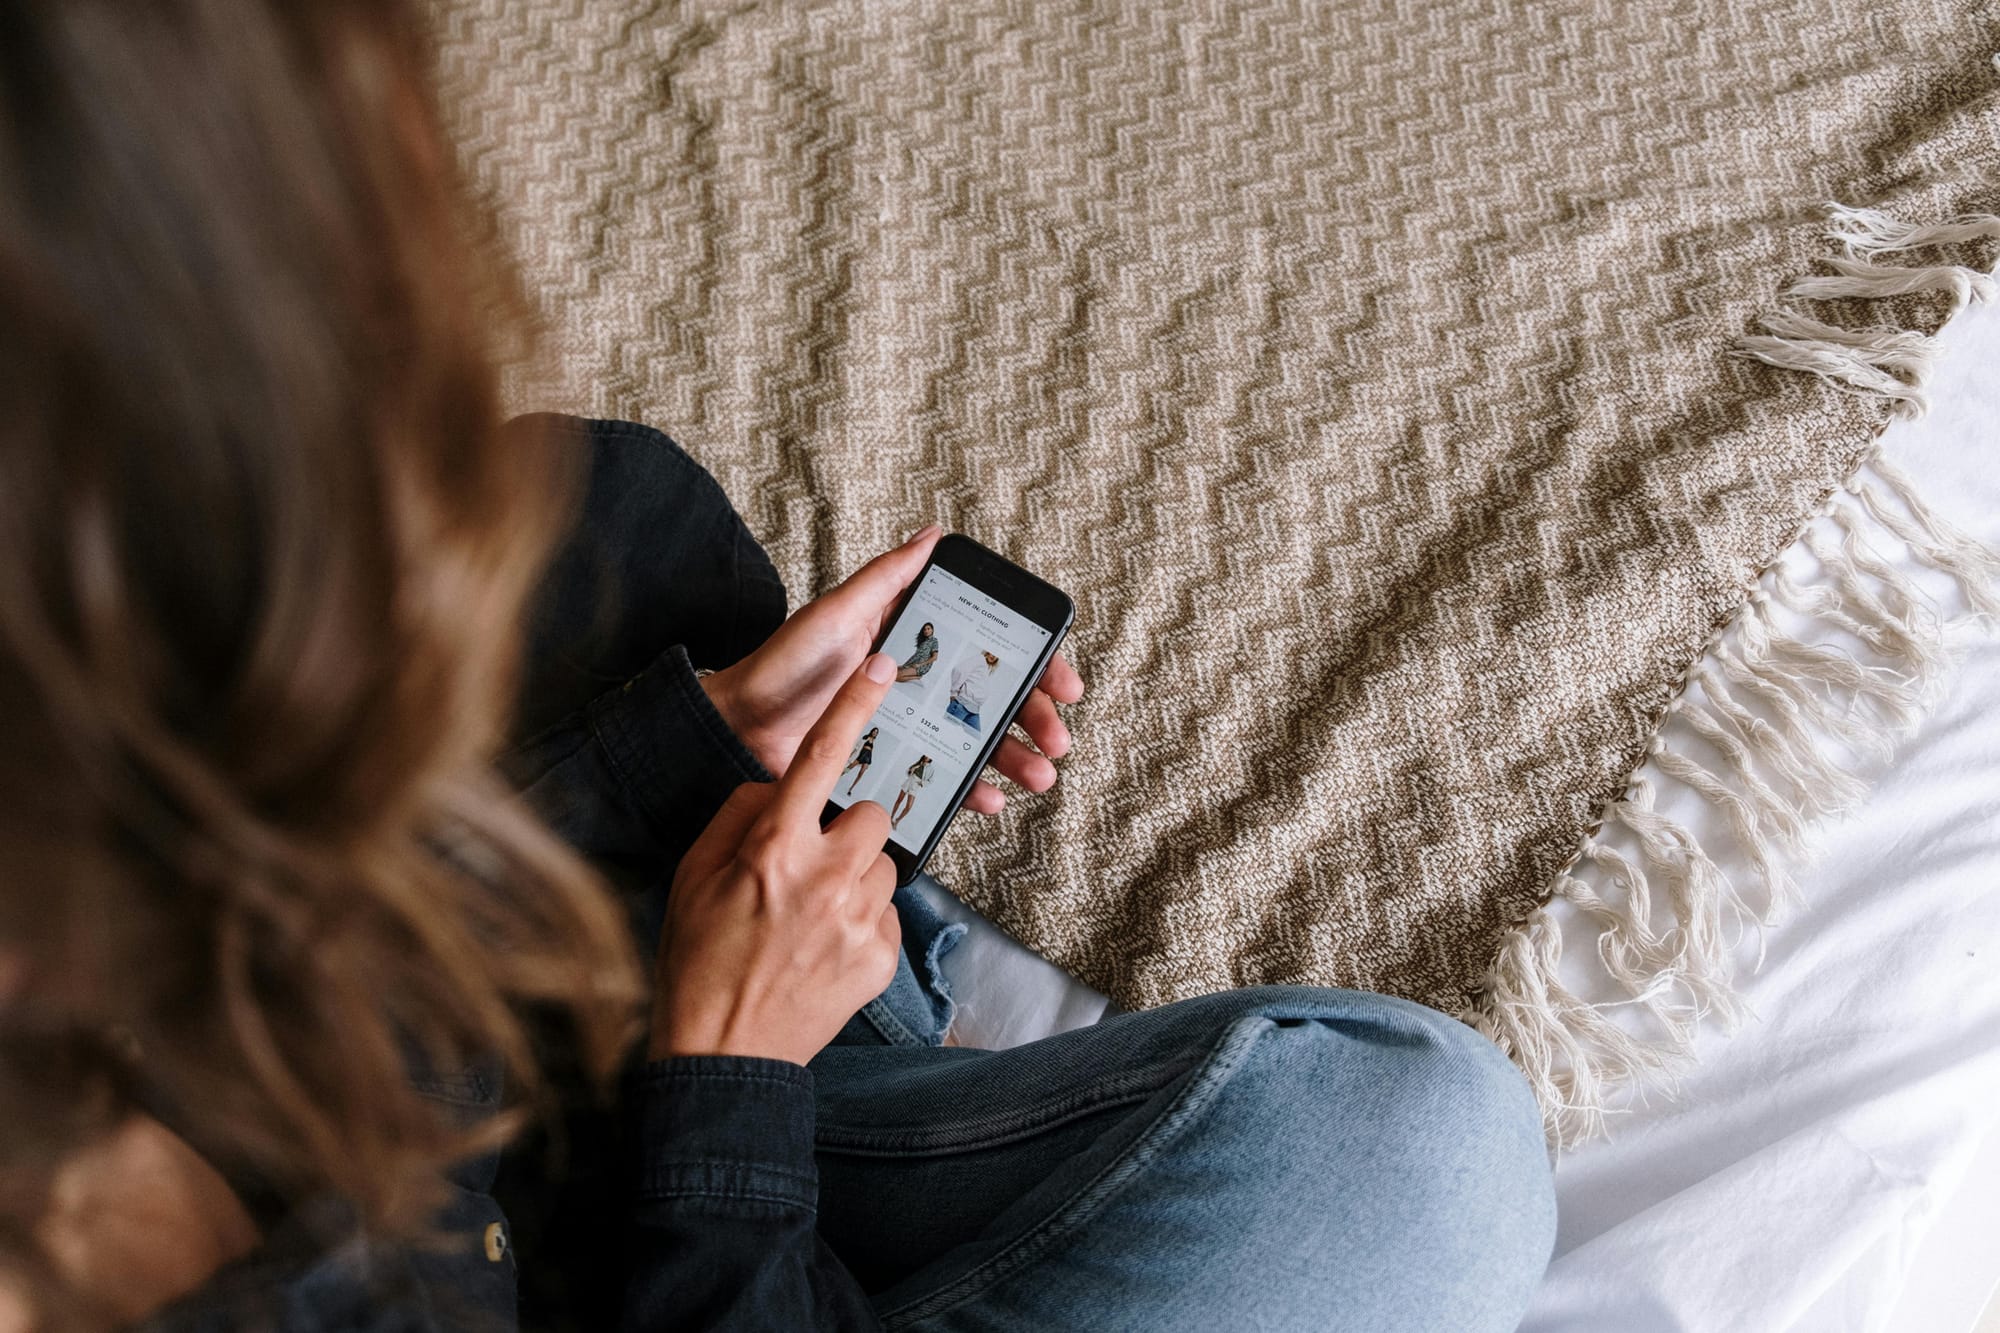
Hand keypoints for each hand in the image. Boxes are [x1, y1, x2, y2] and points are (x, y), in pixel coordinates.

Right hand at [649, 653, 902, 1064]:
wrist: (723, 1056)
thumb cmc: (698, 961)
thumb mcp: (694, 875)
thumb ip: (740, 818)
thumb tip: (778, 790)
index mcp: (773, 849)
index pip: (821, 759)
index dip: (854, 707)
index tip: (883, 670)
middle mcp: (824, 878)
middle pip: (871, 814)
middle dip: (848, 830)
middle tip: (811, 865)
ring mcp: (858, 920)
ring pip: (884, 864)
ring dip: (857, 878)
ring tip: (812, 918)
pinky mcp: (883, 958)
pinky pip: (887, 915)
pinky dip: (862, 924)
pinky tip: (823, 951)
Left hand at [702, 526, 1084, 814]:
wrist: (739, 729)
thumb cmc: (783, 665)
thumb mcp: (837, 613)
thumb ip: (887, 578)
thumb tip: (932, 534)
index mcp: (915, 638)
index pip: (990, 647)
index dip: (1035, 663)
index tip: (1063, 681)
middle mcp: (920, 681)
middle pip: (995, 698)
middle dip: (1035, 718)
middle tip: (1057, 739)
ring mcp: (910, 726)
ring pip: (979, 741)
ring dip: (1015, 758)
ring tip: (1038, 775)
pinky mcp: (894, 764)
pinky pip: (944, 778)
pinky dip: (973, 789)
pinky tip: (990, 799)